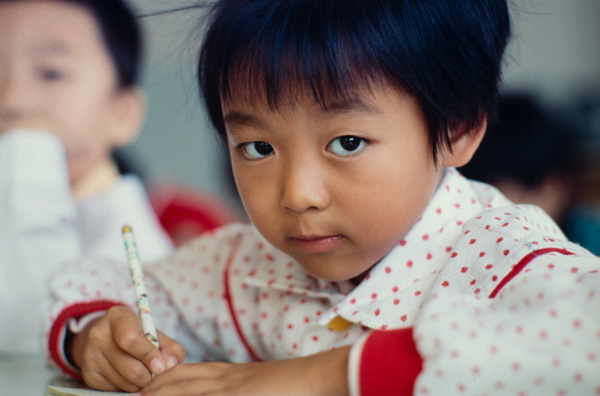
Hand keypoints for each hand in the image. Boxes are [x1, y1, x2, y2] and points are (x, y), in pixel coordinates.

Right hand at [70, 306, 185, 392]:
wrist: (108, 340)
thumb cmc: (138, 336)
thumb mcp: (155, 334)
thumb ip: (170, 347)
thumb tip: (171, 364)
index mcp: (118, 316)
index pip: (131, 339)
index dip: (148, 355)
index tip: (161, 367)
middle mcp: (98, 334)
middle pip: (129, 367)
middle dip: (149, 376)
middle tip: (156, 374)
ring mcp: (90, 355)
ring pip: (124, 382)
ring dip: (140, 383)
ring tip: (144, 374)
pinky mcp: (88, 374)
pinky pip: (114, 389)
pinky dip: (128, 387)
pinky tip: (129, 377)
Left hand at [138, 346, 350, 395]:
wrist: (317, 378)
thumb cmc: (293, 386)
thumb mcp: (258, 387)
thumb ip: (239, 388)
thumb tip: (233, 389)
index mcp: (230, 375)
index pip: (188, 372)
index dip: (164, 379)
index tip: (148, 387)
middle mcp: (225, 379)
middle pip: (179, 378)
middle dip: (153, 388)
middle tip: (136, 394)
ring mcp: (229, 388)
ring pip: (184, 388)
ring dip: (160, 393)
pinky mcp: (237, 395)